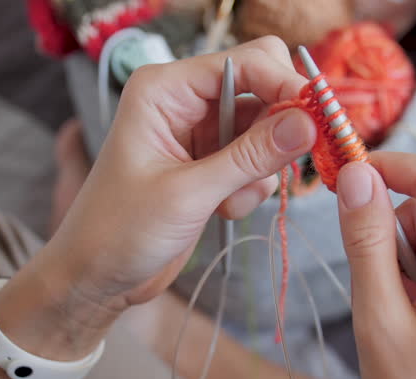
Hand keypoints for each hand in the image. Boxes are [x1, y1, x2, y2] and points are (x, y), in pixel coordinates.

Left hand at [0, 38, 315, 356]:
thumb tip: (308, 123)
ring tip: (229, 201)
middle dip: (279, 127)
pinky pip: (257, 160)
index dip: (286, 86)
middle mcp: (185, 101)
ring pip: (267, 129)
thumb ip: (250, 157)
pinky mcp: (212, 163)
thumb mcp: (188, 194)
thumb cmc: (119, 231)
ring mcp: (201, 133)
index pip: (246, 63)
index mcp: (166, 89)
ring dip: (261, 168)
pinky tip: (223, 211)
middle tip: (282, 163)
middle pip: (262, 88)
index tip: (319, 121)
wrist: (97, 277)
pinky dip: (252, 187)